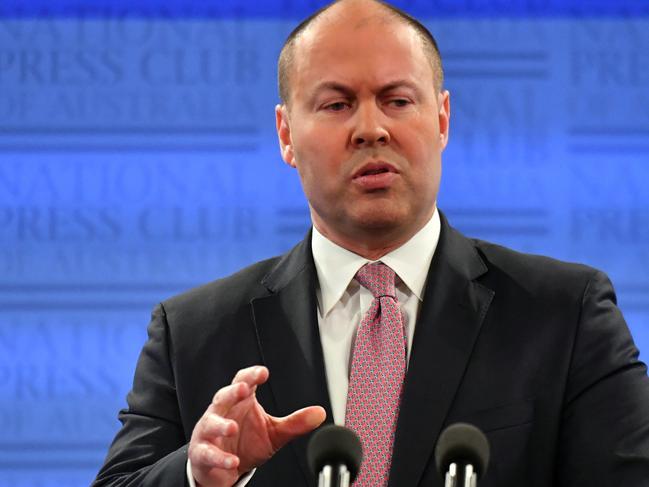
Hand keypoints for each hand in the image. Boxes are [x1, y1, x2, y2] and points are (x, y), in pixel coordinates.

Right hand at [188, 365, 325, 486]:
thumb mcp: (274, 432)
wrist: (224, 468)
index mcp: (240, 402)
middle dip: (232, 392)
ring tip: (233, 428)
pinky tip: (232, 461)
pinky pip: (208, 453)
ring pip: (211, 423)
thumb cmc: (246, 443)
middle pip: (223, 396)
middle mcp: (222, 412)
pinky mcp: (202, 453)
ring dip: (221, 425)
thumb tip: (319, 413)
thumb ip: (295, 423)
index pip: (243, 382)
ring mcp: (209, 432)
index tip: (263, 373)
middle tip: (244, 389)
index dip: (251, 375)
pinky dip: (220, 458)